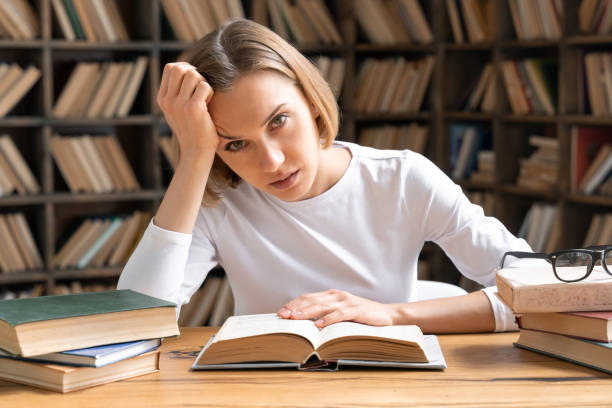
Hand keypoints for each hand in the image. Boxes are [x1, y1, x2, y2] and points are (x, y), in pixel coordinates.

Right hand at [157, 62, 218, 159]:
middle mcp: (168, 100)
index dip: (185, 68)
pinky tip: (209, 104)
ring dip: (203, 82)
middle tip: (200, 87)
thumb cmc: (192, 130)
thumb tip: (187, 69)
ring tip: (205, 97)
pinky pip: (205, 86)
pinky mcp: (193, 108)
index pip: (170, 68)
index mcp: (162, 99)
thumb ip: (177, 92)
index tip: (194, 81)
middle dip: (194, 72)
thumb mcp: (177, 110)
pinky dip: (210, 91)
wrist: (196, 152)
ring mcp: (179, 104)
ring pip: (193, 74)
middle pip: (179, 67)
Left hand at [277, 289, 395, 327]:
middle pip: (312, 300)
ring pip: (322, 306)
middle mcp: (337, 296)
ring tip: (295, 318)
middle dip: (295, 308)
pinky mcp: (356, 310)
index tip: (281, 312)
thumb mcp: (341, 312)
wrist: (387, 314)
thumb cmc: (362, 316)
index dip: (294, 304)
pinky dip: (327, 320)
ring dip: (307, 312)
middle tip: (283, 315)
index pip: (308, 297)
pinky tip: (318, 325)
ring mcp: (347, 302)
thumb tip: (306, 323)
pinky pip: (339, 314)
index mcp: (332, 295)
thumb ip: (326, 313)